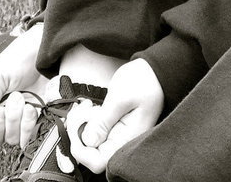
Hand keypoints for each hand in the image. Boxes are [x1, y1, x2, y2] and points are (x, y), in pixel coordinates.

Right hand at [0, 24, 49, 147]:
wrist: (44, 54)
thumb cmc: (18, 60)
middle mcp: (2, 116)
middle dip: (7, 119)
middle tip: (15, 97)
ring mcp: (19, 119)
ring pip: (13, 138)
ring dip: (19, 119)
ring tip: (25, 99)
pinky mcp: (36, 119)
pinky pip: (29, 135)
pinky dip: (30, 123)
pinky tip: (34, 106)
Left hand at [66, 58, 164, 173]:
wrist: (155, 68)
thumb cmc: (143, 80)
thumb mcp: (120, 97)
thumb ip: (103, 121)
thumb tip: (87, 141)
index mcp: (128, 138)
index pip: (98, 161)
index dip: (82, 150)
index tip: (76, 129)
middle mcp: (124, 140)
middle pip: (93, 153)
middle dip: (80, 133)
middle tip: (79, 112)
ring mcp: (120, 134)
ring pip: (93, 142)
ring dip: (83, 125)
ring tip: (86, 106)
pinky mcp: (116, 126)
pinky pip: (98, 131)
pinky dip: (89, 120)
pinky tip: (91, 107)